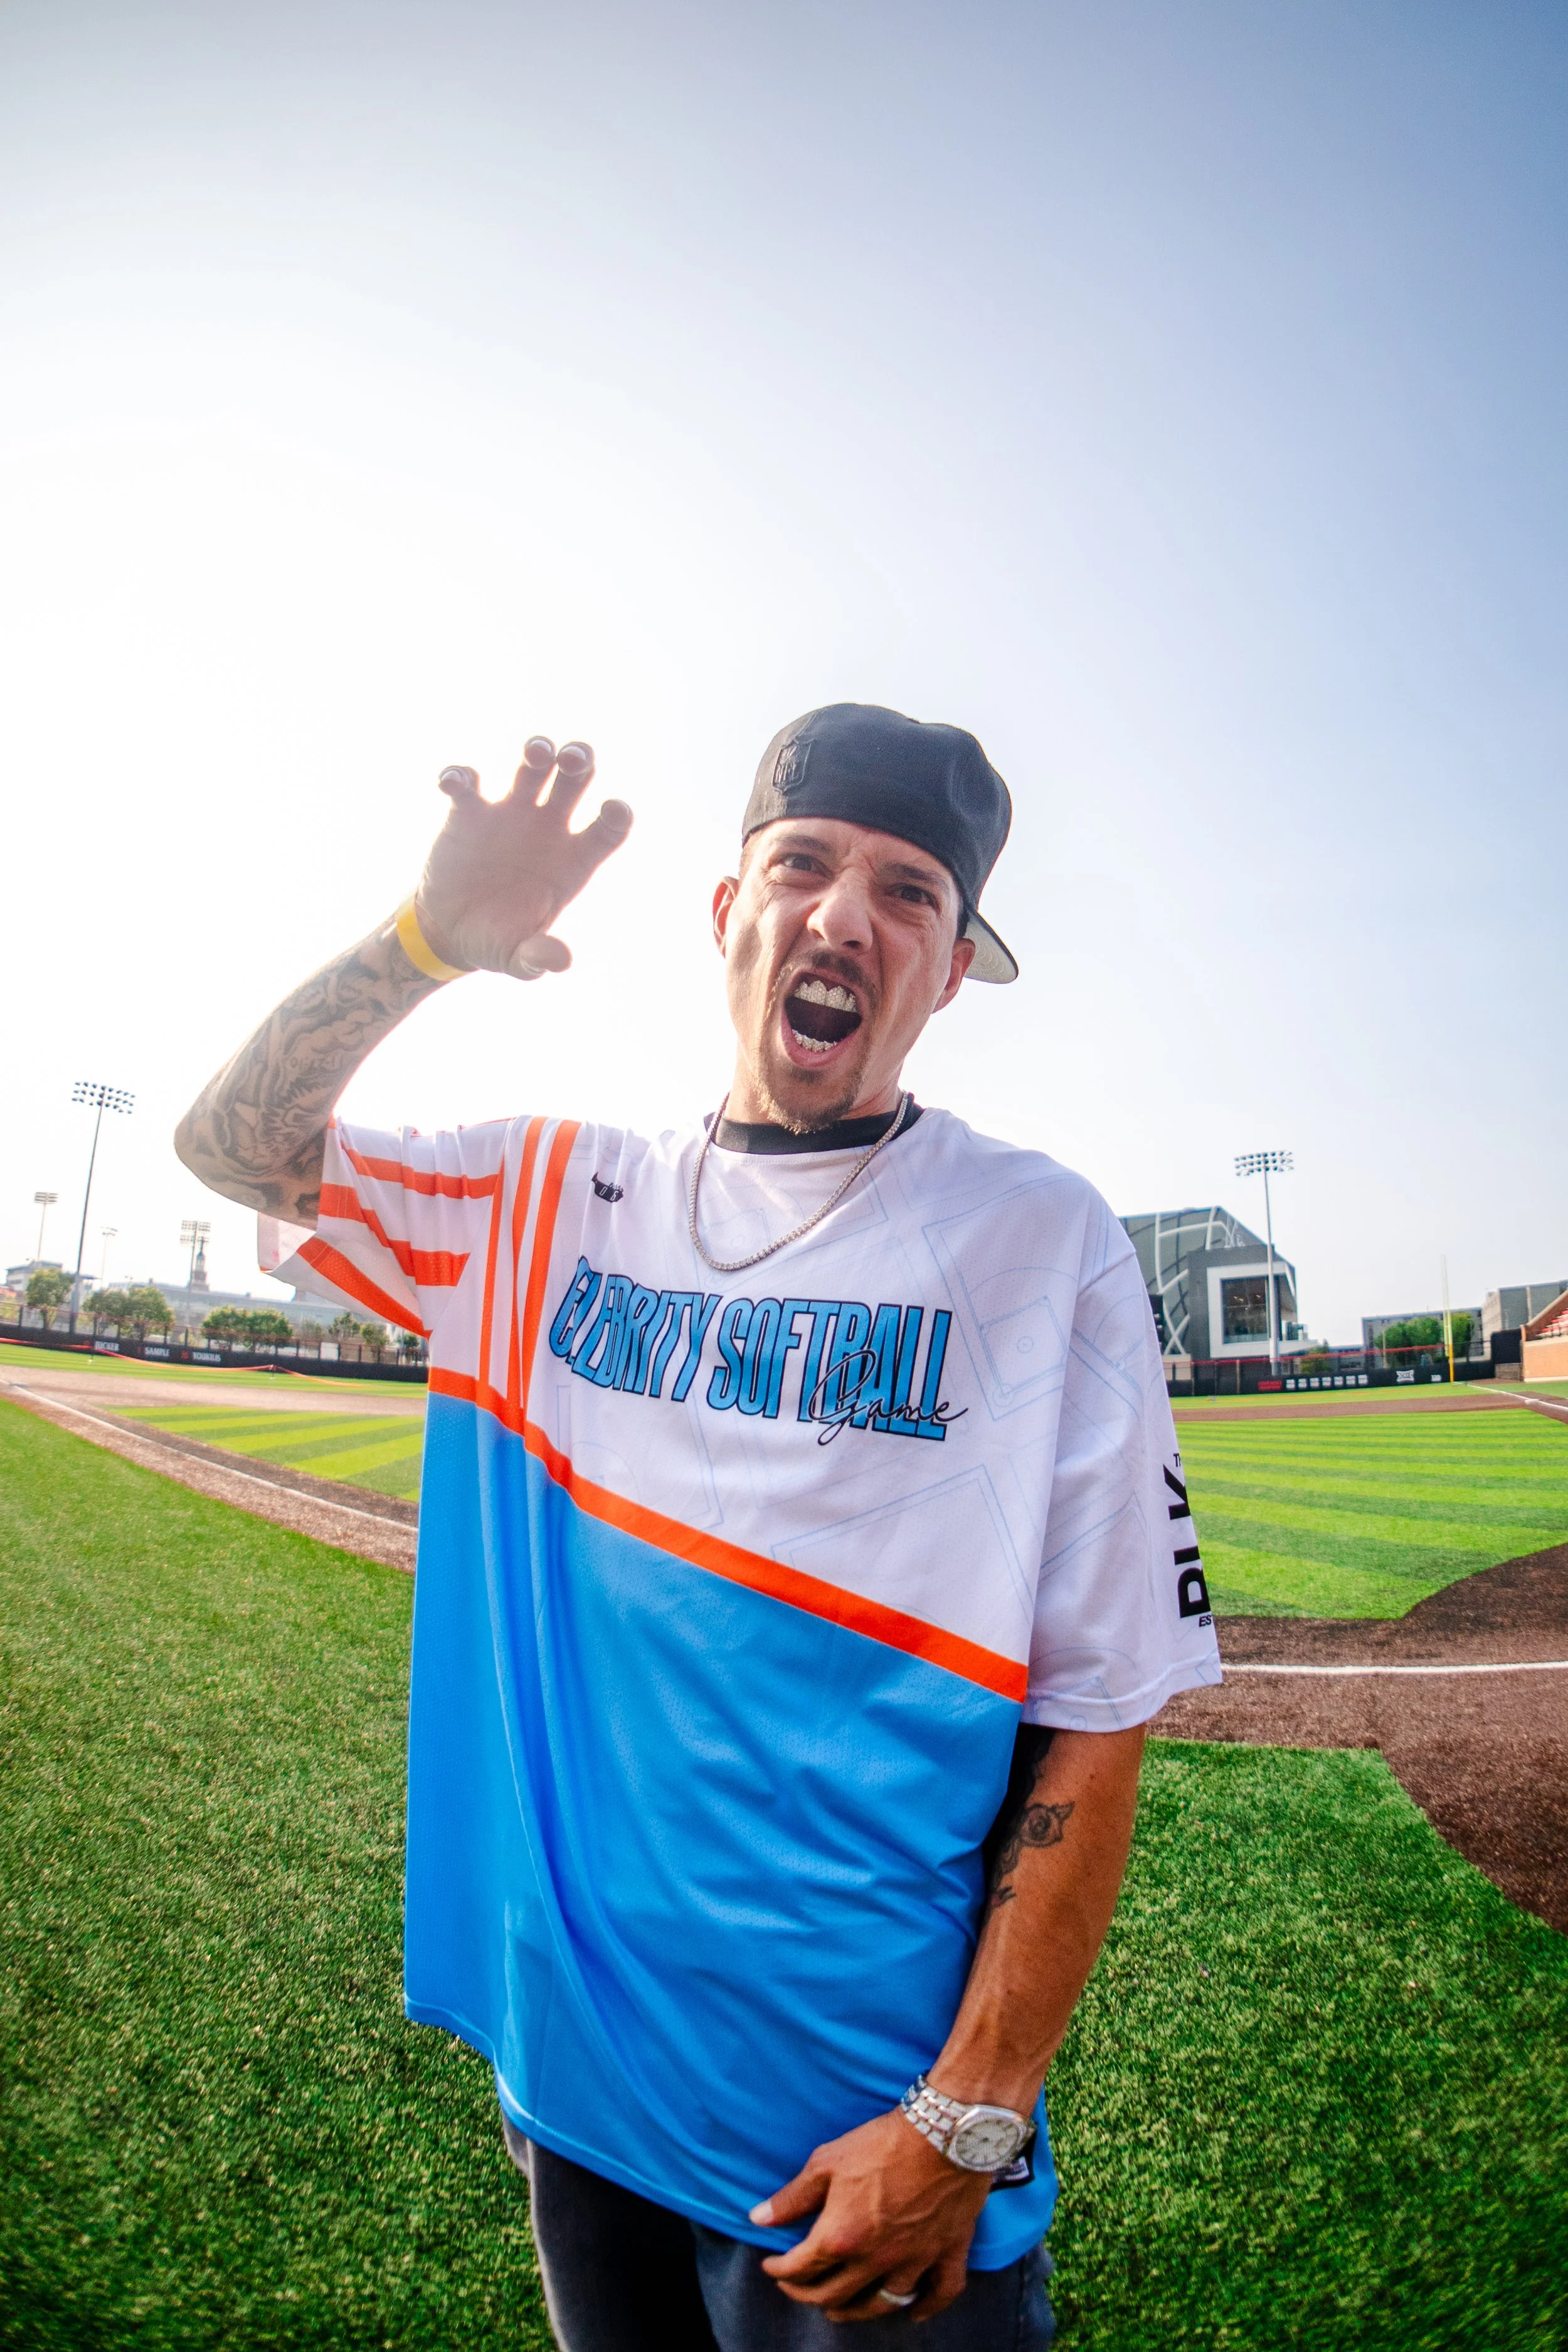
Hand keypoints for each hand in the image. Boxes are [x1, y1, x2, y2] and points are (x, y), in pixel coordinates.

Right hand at [413, 737, 632, 981]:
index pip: (607, 828)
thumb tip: (560, 961)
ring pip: (532, 768)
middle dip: (578, 760)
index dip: (616, 815)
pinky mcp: (468, 813)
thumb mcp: (516, 957)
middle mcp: (547, 829)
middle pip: (575, 780)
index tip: (614, 808)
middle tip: (572, 758)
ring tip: (536, 752)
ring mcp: (509, 816)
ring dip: (537, 751)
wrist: (449, 934)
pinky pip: (468, 782)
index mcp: (573, 860)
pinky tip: (453, 783)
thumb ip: (538, 956)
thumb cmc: (495, 942)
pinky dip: (460, 775)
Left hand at [750, 2109, 989, 2323]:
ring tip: (840, 2311)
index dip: (779, 2270)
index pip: (800, 2268)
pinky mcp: (947, 2253)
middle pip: (835, 2294)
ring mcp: (914, 2261)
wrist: (942, 2132)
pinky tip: (914, 2315)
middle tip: (797, 2289)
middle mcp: (875, 2260)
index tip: (771, 2266)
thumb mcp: (826, 2162)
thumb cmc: (881, 2143)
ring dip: (856, 2311)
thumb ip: (792, 2198)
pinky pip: (939, 2294)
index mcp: (841, 2238)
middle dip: (808, 2295)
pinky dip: (926, 2308)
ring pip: (882, 2304)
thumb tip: (758, 2220)